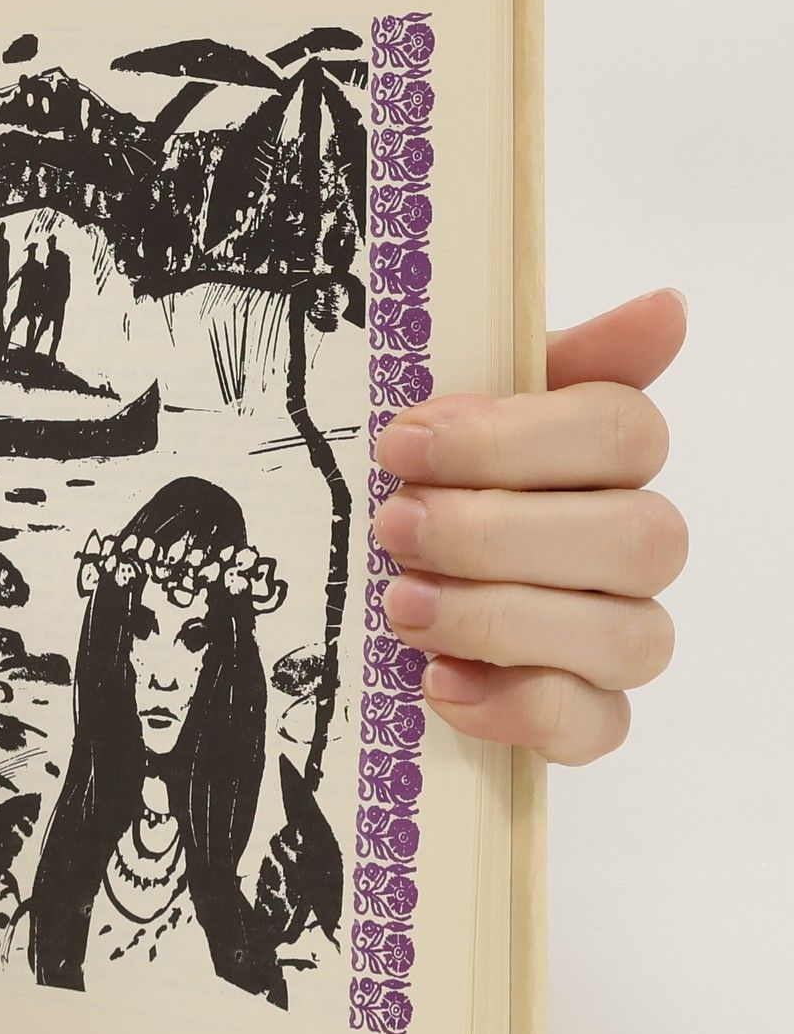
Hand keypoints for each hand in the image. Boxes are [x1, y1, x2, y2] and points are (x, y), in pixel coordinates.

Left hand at [372, 289, 686, 765]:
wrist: (367, 598)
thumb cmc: (419, 492)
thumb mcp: (451, 420)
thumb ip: (540, 364)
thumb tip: (666, 307)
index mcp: (606, 458)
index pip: (623, 431)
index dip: (512, 438)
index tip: (401, 444)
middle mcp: (634, 545)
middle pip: (634, 537)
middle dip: (496, 534)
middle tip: (392, 529)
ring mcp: (620, 636)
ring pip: (627, 635)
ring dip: (501, 618)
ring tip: (403, 608)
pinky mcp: (589, 717)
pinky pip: (594, 726)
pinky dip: (514, 707)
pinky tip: (438, 683)